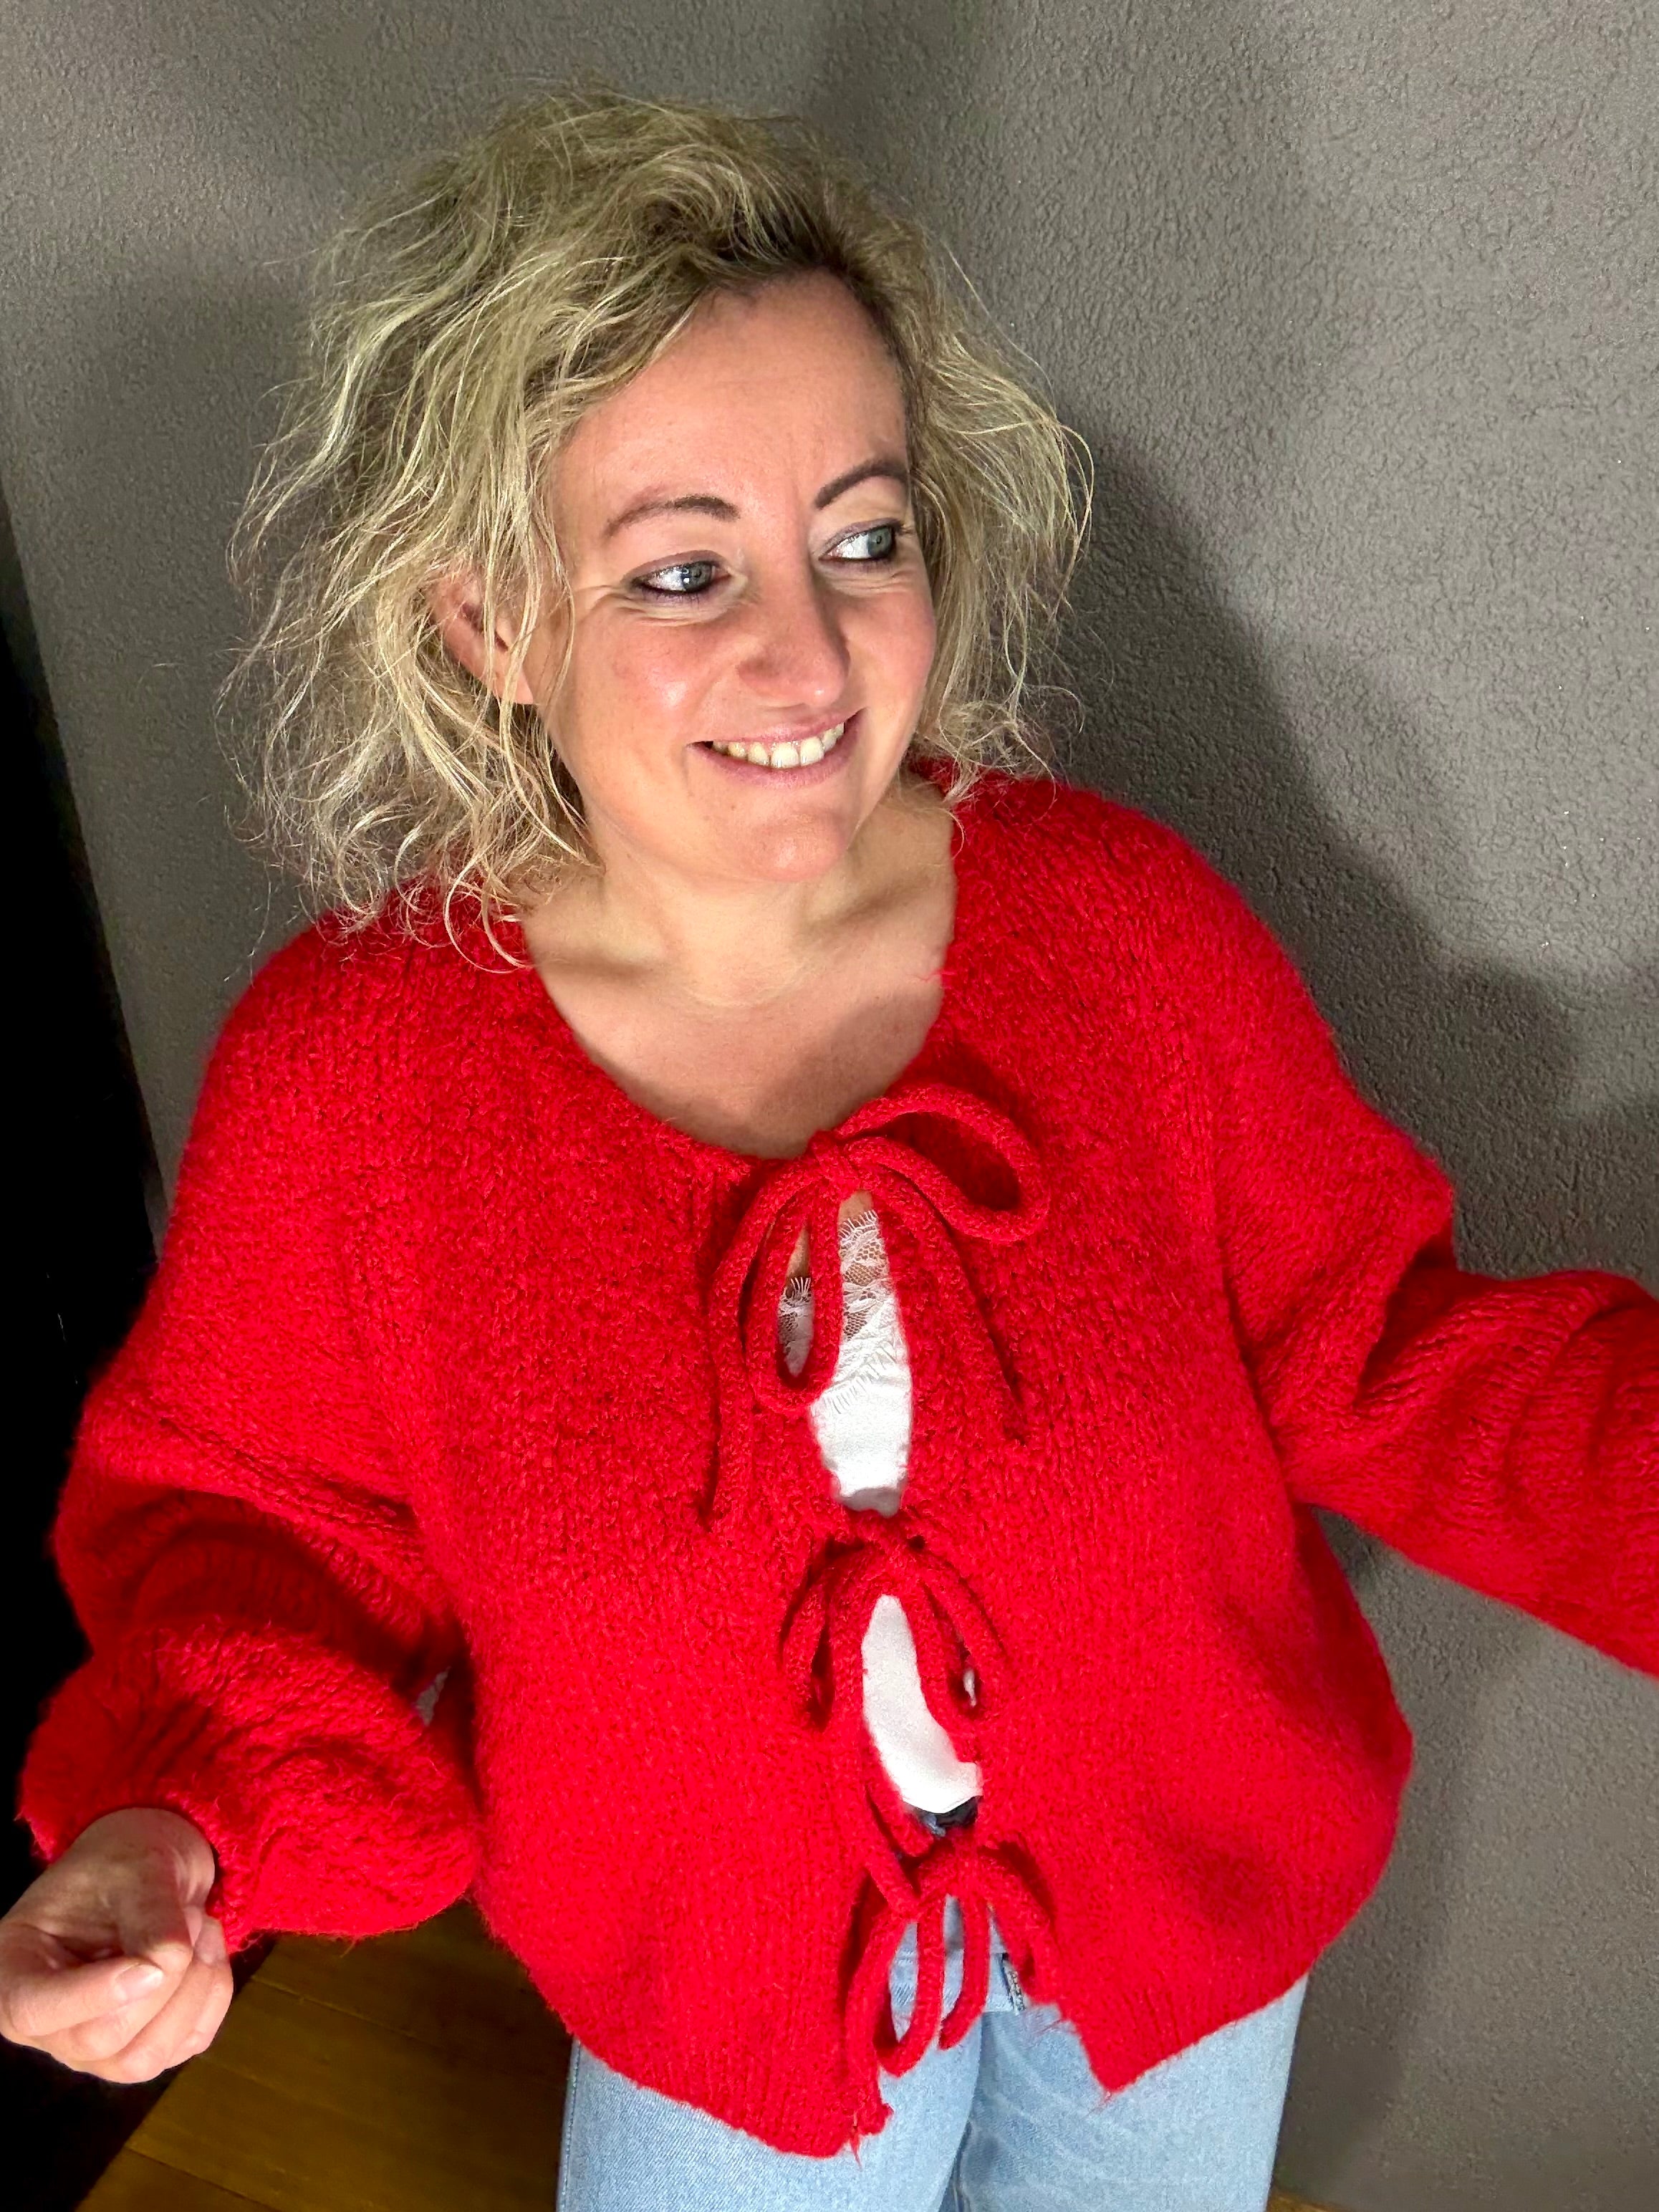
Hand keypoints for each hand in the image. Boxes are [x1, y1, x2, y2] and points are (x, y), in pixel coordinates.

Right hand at [0, 1806, 231, 2080]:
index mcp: (15, 1969)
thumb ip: (151, 1919)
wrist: (155, 1865)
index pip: (33, 2010)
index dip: (93, 1995)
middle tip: (192, 1917)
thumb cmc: (126, 1858)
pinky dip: (212, 1997)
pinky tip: (208, 1951)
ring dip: (193, 1991)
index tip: (150, 1965)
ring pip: (144, 2058)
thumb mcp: (138, 1868)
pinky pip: (185, 2045)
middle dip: (163, 1981)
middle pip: (100, 2040)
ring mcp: (94, 2045)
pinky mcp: (144, 2046)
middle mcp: (47, 2022)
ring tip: (201, 1927)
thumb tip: (168, 1967)